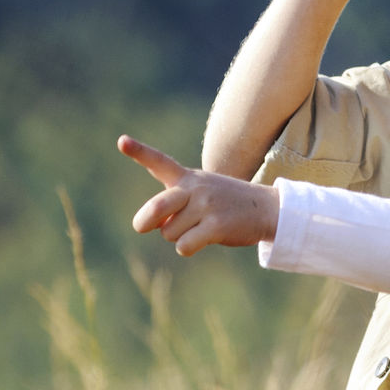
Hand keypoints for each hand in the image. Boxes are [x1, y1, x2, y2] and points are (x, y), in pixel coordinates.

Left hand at [120, 135, 280, 254]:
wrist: (267, 208)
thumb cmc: (226, 203)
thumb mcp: (201, 192)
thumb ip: (175, 204)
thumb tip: (157, 227)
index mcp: (188, 177)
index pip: (160, 162)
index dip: (139, 152)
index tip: (122, 141)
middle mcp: (195, 188)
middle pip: (157, 206)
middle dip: (145, 220)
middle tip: (142, 226)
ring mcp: (207, 206)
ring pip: (169, 233)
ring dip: (177, 237)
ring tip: (199, 228)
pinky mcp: (216, 226)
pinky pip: (184, 246)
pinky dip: (188, 248)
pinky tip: (204, 240)